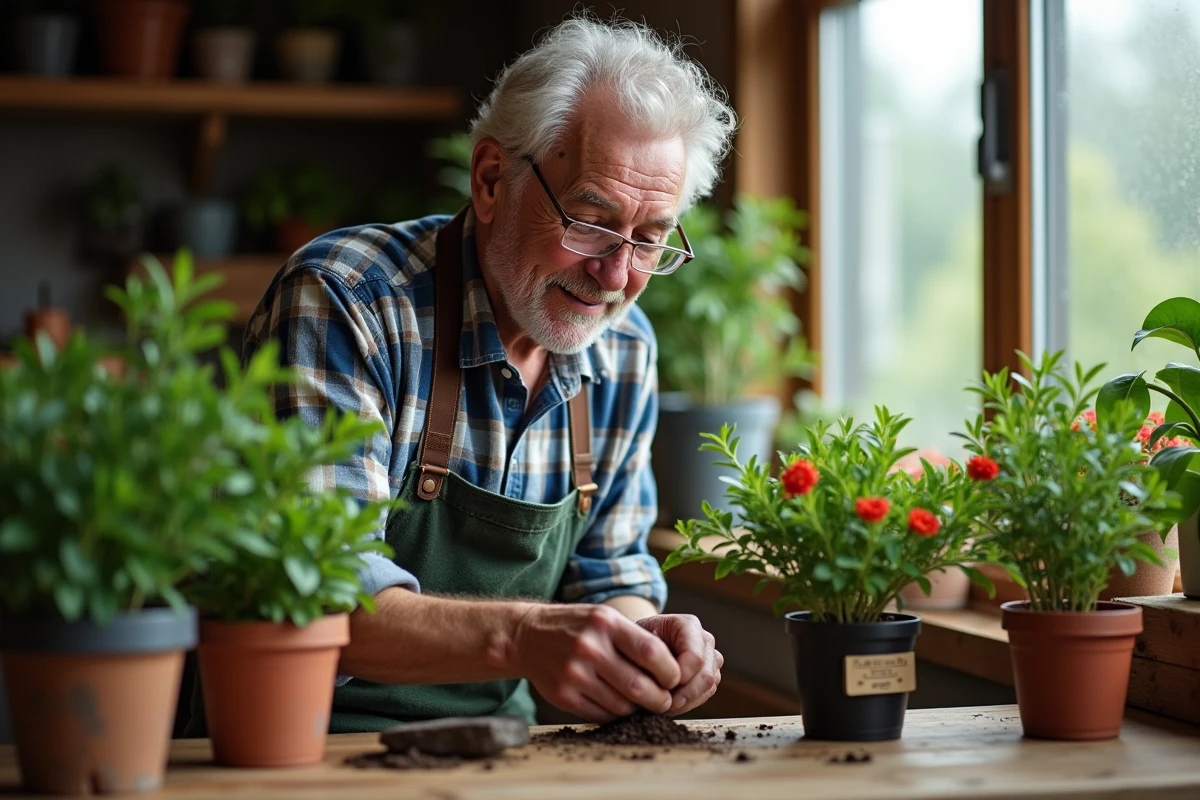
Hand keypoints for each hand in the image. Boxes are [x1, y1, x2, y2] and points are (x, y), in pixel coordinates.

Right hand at [510, 603, 682, 721]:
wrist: (527, 636)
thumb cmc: (577, 626)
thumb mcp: (605, 618)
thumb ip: (635, 639)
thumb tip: (673, 671)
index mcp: (606, 623)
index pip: (651, 652)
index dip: (670, 671)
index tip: (674, 678)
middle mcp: (590, 648)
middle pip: (639, 686)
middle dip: (659, 699)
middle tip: (663, 700)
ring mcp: (574, 674)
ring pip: (622, 706)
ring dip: (636, 709)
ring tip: (637, 700)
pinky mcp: (563, 696)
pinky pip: (601, 716)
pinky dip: (615, 715)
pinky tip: (615, 703)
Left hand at [636, 614, 721, 715]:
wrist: (641, 646)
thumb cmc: (637, 643)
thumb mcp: (636, 645)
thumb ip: (650, 660)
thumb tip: (663, 683)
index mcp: (688, 625)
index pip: (695, 657)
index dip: (680, 677)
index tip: (661, 687)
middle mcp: (705, 639)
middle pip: (706, 675)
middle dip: (684, 695)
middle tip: (663, 704)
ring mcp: (711, 657)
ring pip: (709, 687)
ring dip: (687, 701)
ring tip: (665, 705)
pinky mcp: (712, 673)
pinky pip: (707, 694)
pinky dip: (690, 703)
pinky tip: (672, 704)